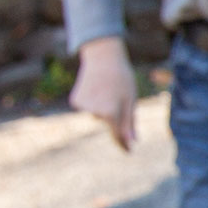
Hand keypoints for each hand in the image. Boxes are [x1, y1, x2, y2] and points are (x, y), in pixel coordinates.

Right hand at [70, 36, 137, 151]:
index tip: (128, 152)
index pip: (117, 134)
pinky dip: (93, 100)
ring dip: (104, 105)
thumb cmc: (121, 77)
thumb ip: (129, 122)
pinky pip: (88, 106)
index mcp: (111, 113)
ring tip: (107, 88)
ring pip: (97, 114)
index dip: (123, 143)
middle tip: (118, 93)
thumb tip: (132, 141)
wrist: (102, 56)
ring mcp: (83, 107)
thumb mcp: (130, 99)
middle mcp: (95, 113)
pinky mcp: (75, 101)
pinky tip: (95, 87)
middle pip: (108, 121)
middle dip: (115, 112)